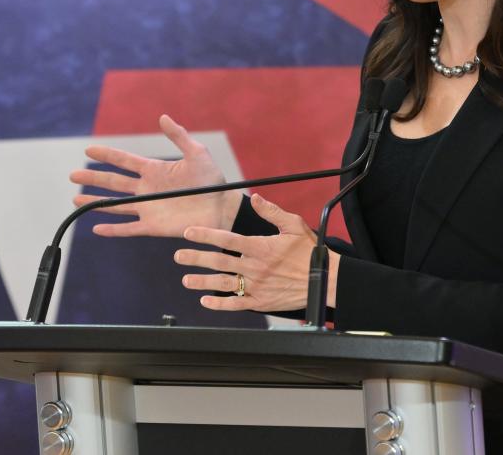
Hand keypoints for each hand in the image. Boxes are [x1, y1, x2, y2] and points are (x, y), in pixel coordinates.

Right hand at [68, 114, 240, 237]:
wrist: (222, 208)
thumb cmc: (212, 180)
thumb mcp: (196, 153)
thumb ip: (179, 136)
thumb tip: (162, 117)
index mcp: (155, 170)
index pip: (124, 161)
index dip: (107, 155)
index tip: (89, 150)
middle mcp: (147, 189)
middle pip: (114, 182)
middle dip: (94, 178)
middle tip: (73, 175)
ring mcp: (148, 208)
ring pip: (116, 205)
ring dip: (96, 202)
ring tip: (76, 199)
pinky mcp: (153, 226)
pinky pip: (129, 228)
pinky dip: (113, 229)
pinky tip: (96, 228)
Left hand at [174, 194, 339, 312]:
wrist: (325, 280)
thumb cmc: (310, 251)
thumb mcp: (293, 225)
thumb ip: (271, 212)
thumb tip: (255, 198)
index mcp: (260, 246)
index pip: (227, 239)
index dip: (205, 235)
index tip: (188, 233)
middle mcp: (255, 267)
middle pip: (219, 261)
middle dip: (195, 258)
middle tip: (178, 256)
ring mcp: (257, 286)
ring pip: (223, 284)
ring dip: (201, 282)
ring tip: (185, 280)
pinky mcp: (261, 302)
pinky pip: (235, 305)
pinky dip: (219, 305)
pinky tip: (205, 302)